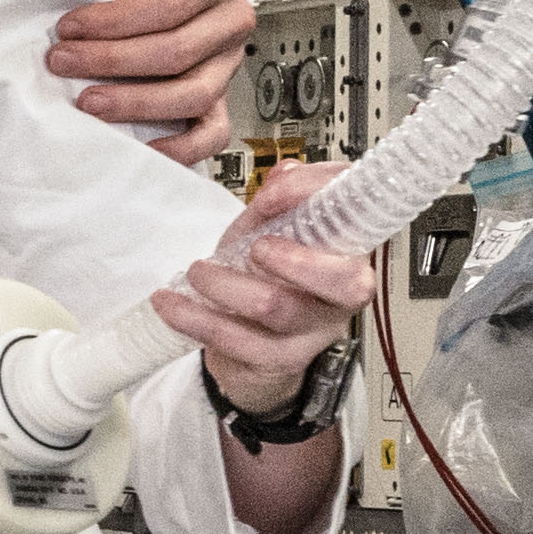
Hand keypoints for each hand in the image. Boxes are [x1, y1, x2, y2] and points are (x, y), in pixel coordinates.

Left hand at [51, 0, 254, 162]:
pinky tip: (139, 147)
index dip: (117, 20)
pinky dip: (181, 147)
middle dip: (112, 61)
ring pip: (192, 95)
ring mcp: (227, 63)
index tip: (70, 26)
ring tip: (86, 102)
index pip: (172, 4)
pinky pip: (212, 133)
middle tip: (62, 62)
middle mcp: (230, 20)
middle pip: (178, 52)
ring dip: (135, 104)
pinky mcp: (217, 99)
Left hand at [148, 160, 376, 414]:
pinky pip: (238, 342)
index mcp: (347, 251)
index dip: (321, 200)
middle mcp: (340, 295)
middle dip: (295, 259)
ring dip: (225, 285)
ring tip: (198, 272)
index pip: (362, 218)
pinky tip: (170, 304)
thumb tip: (284, 174)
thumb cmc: (263, 276)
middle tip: (255, 248)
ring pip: (278, 308)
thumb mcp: (269, 229)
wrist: (246, 340)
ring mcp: (312, 330)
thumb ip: (278, 199)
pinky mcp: (278, 359)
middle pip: (348, 283)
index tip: (273, 193)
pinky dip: (195, 318)